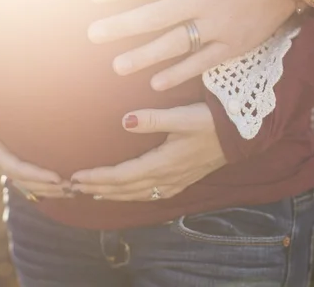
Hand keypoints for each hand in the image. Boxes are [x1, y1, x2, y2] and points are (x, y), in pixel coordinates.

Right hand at [0, 102, 71, 198]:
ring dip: (52, 189)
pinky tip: (66, 185)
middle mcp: (3, 163)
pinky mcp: (18, 162)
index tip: (56, 178)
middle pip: (28, 181)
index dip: (36, 175)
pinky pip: (34, 179)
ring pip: (32, 184)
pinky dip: (49, 184)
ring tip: (73, 190)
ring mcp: (11, 165)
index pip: (17, 168)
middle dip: (49, 187)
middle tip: (71, 187)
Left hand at [70, 103, 225, 200]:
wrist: (239, 138)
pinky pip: (150, 195)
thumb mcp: (183, 117)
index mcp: (161, 163)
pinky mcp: (180, 182)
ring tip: (93, 193)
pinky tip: (127, 195)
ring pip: (136, 195)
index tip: (76, 177)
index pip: (121, 176)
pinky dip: (132, 196)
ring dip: (112, 195)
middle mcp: (165, 178)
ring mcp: (173, 183)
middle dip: (98, 189)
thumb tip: (125, 121)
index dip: (97, 178)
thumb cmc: (211, 123)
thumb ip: (153, 119)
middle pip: (124, 189)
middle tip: (74, 188)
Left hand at [88, 0, 294, 90]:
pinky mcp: (233, 45)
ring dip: (144, 57)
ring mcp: (219, 25)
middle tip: (93, 35)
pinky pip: (203, 62)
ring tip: (117, 66)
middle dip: (121, 26)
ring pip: (175, 44)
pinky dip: (180, 74)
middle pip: (155, 17)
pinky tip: (156, 83)